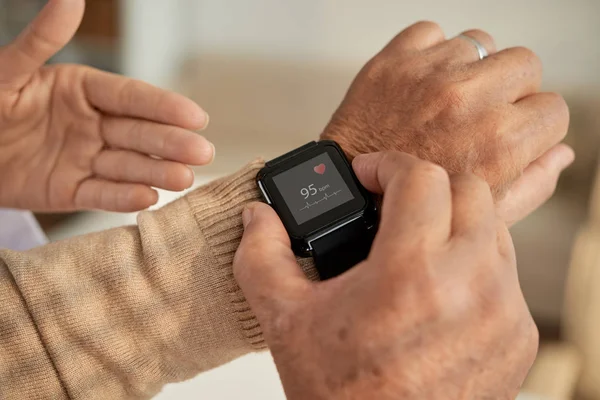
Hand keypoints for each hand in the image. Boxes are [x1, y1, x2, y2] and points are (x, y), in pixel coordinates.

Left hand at [0, 0, 213, 211]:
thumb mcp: (8, 71)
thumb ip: (41, 40)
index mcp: (84, 91)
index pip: (131, 97)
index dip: (164, 106)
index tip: (196, 116)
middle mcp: (92, 125)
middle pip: (138, 133)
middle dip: (171, 143)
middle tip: (202, 152)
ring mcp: (85, 159)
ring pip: (127, 166)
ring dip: (157, 172)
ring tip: (184, 178)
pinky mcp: (72, 191)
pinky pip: (100, 195)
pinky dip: (123, 197)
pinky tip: (148, 197)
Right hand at [234, 152, 538, 399]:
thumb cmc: (337, 394)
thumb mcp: (284, 320)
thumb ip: (262, 256)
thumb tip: (257, 217)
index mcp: (409, 274)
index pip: (422, 177)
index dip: (388, 164)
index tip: (369, 175)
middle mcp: (469, 287)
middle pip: (470, 191)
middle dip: (427, 186)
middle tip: (393, 205)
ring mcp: (502, 313)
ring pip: (494, 229)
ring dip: (454, 222)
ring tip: (415, 244)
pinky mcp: (517, 337)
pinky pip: (506, 274)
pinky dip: (475, 264)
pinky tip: (439, 285)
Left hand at [321, 21, 571, 224]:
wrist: (346, 196)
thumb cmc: (411, 208)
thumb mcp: (483, 215)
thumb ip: (533, 183)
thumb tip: (561, 152)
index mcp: (500, 143)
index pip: (554, 108)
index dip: (533, 124)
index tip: (512, 132)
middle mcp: (468, 100)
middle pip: (524, 64)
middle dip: (509, 90)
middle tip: (479, 115)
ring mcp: (428, 75)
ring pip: (479, 44)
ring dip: (468, 70)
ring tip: (442, 102)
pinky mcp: (392, 61)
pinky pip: (431, 33)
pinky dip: (428, 54)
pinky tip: (418, 86)